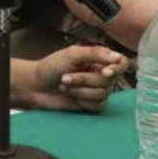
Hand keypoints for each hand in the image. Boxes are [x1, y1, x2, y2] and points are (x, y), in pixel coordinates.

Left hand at [14, 45, 128, 112]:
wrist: (36, 87)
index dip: (117, 68)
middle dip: (85, 80)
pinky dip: (81, 100)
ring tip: (64, 85)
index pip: (121, 63)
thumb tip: (118, 57)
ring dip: (80, 90)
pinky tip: (70, 95)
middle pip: (109, 81)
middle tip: (66, 77)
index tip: (105, 71)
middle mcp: (101, 74)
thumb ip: (96, 53)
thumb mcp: (72, 54)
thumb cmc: (51, 67)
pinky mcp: (91, 105)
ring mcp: (96, 90)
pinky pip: (96, 105)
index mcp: (99, 59)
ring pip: (102, 94)